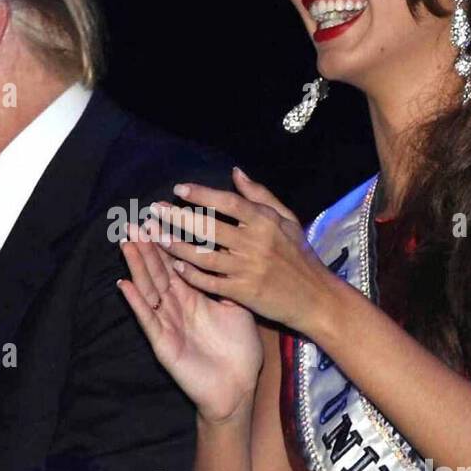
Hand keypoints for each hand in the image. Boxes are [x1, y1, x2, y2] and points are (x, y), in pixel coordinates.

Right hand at [118, 219, 262, 422]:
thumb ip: (227, 283)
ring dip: (137, 267)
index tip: (158, 218)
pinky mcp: (162, 343)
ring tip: (126, 243)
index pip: (175, 264)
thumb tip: (229, 254)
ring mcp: (167, 324)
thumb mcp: (237, 308)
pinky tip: (124, 283)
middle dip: (147, 248)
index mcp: (194, 297)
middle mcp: (176, 307)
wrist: (238, 387)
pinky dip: (136, 301)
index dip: (166, 243)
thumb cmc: (240, 351)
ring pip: (149, 289)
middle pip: (158, 272)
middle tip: (135, 222)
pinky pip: (147, 319)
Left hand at [150, 168, 338, 335]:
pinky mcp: (243, 292)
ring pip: (204, 256)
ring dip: (177, 246)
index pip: (228, 202)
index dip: (202, 194)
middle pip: (209, 227)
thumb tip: (236, 172)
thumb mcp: (287, 220)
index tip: (179, 189)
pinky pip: (210, 282)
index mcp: (265, 222)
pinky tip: (176, 266)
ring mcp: (248, 269)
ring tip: (157, 238)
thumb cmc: (300, 256)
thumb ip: (260, 196)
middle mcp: (255, 243)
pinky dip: (192, 275)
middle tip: (155, 210)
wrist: (315, 297)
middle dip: (178, 217)